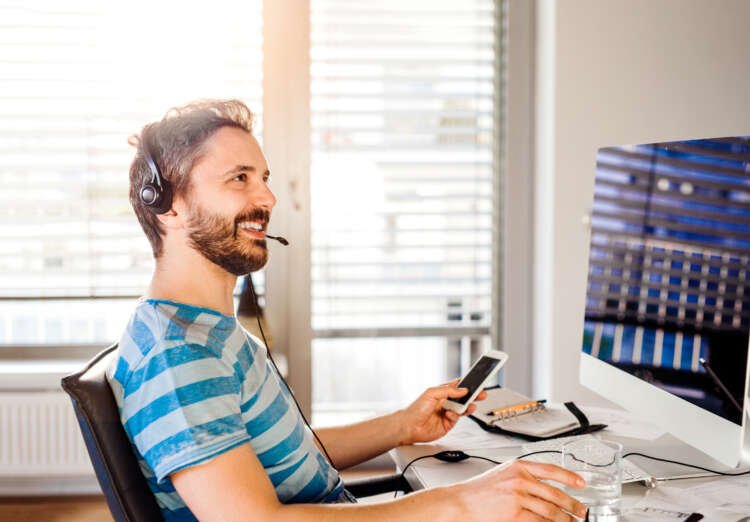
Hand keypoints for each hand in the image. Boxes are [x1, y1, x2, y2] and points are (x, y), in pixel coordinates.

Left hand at [398, 379, 486, 444]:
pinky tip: (450, 415)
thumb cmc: (416, 409)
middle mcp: (446, 402)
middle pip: (464, 397)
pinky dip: (456, 416)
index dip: (467, 383)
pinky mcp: (448, 423)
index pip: (457, 386)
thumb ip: (448, 391)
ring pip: (463, 408)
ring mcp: (448, 412)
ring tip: (471, 405)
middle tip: (482, 394)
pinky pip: (457, 418)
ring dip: (468, 406)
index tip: (477, 381)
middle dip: (473, 395)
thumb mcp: (431, 393)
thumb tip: (462, 389)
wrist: (410, 427)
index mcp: (442, 392)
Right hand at [456, 460, 587, 520]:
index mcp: (518, 466)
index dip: (570, 477)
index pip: (551, 469)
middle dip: (572, 504)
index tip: (581, 484)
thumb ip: (523, 478)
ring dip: (565, 519)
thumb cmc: (478, 491)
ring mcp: (518, 496)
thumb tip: (545, 488)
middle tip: (581, 511)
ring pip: (550, 510)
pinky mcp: (515, 513)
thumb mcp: (502, 475)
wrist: (460, 502)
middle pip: (555, 493)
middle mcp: (520, 479)